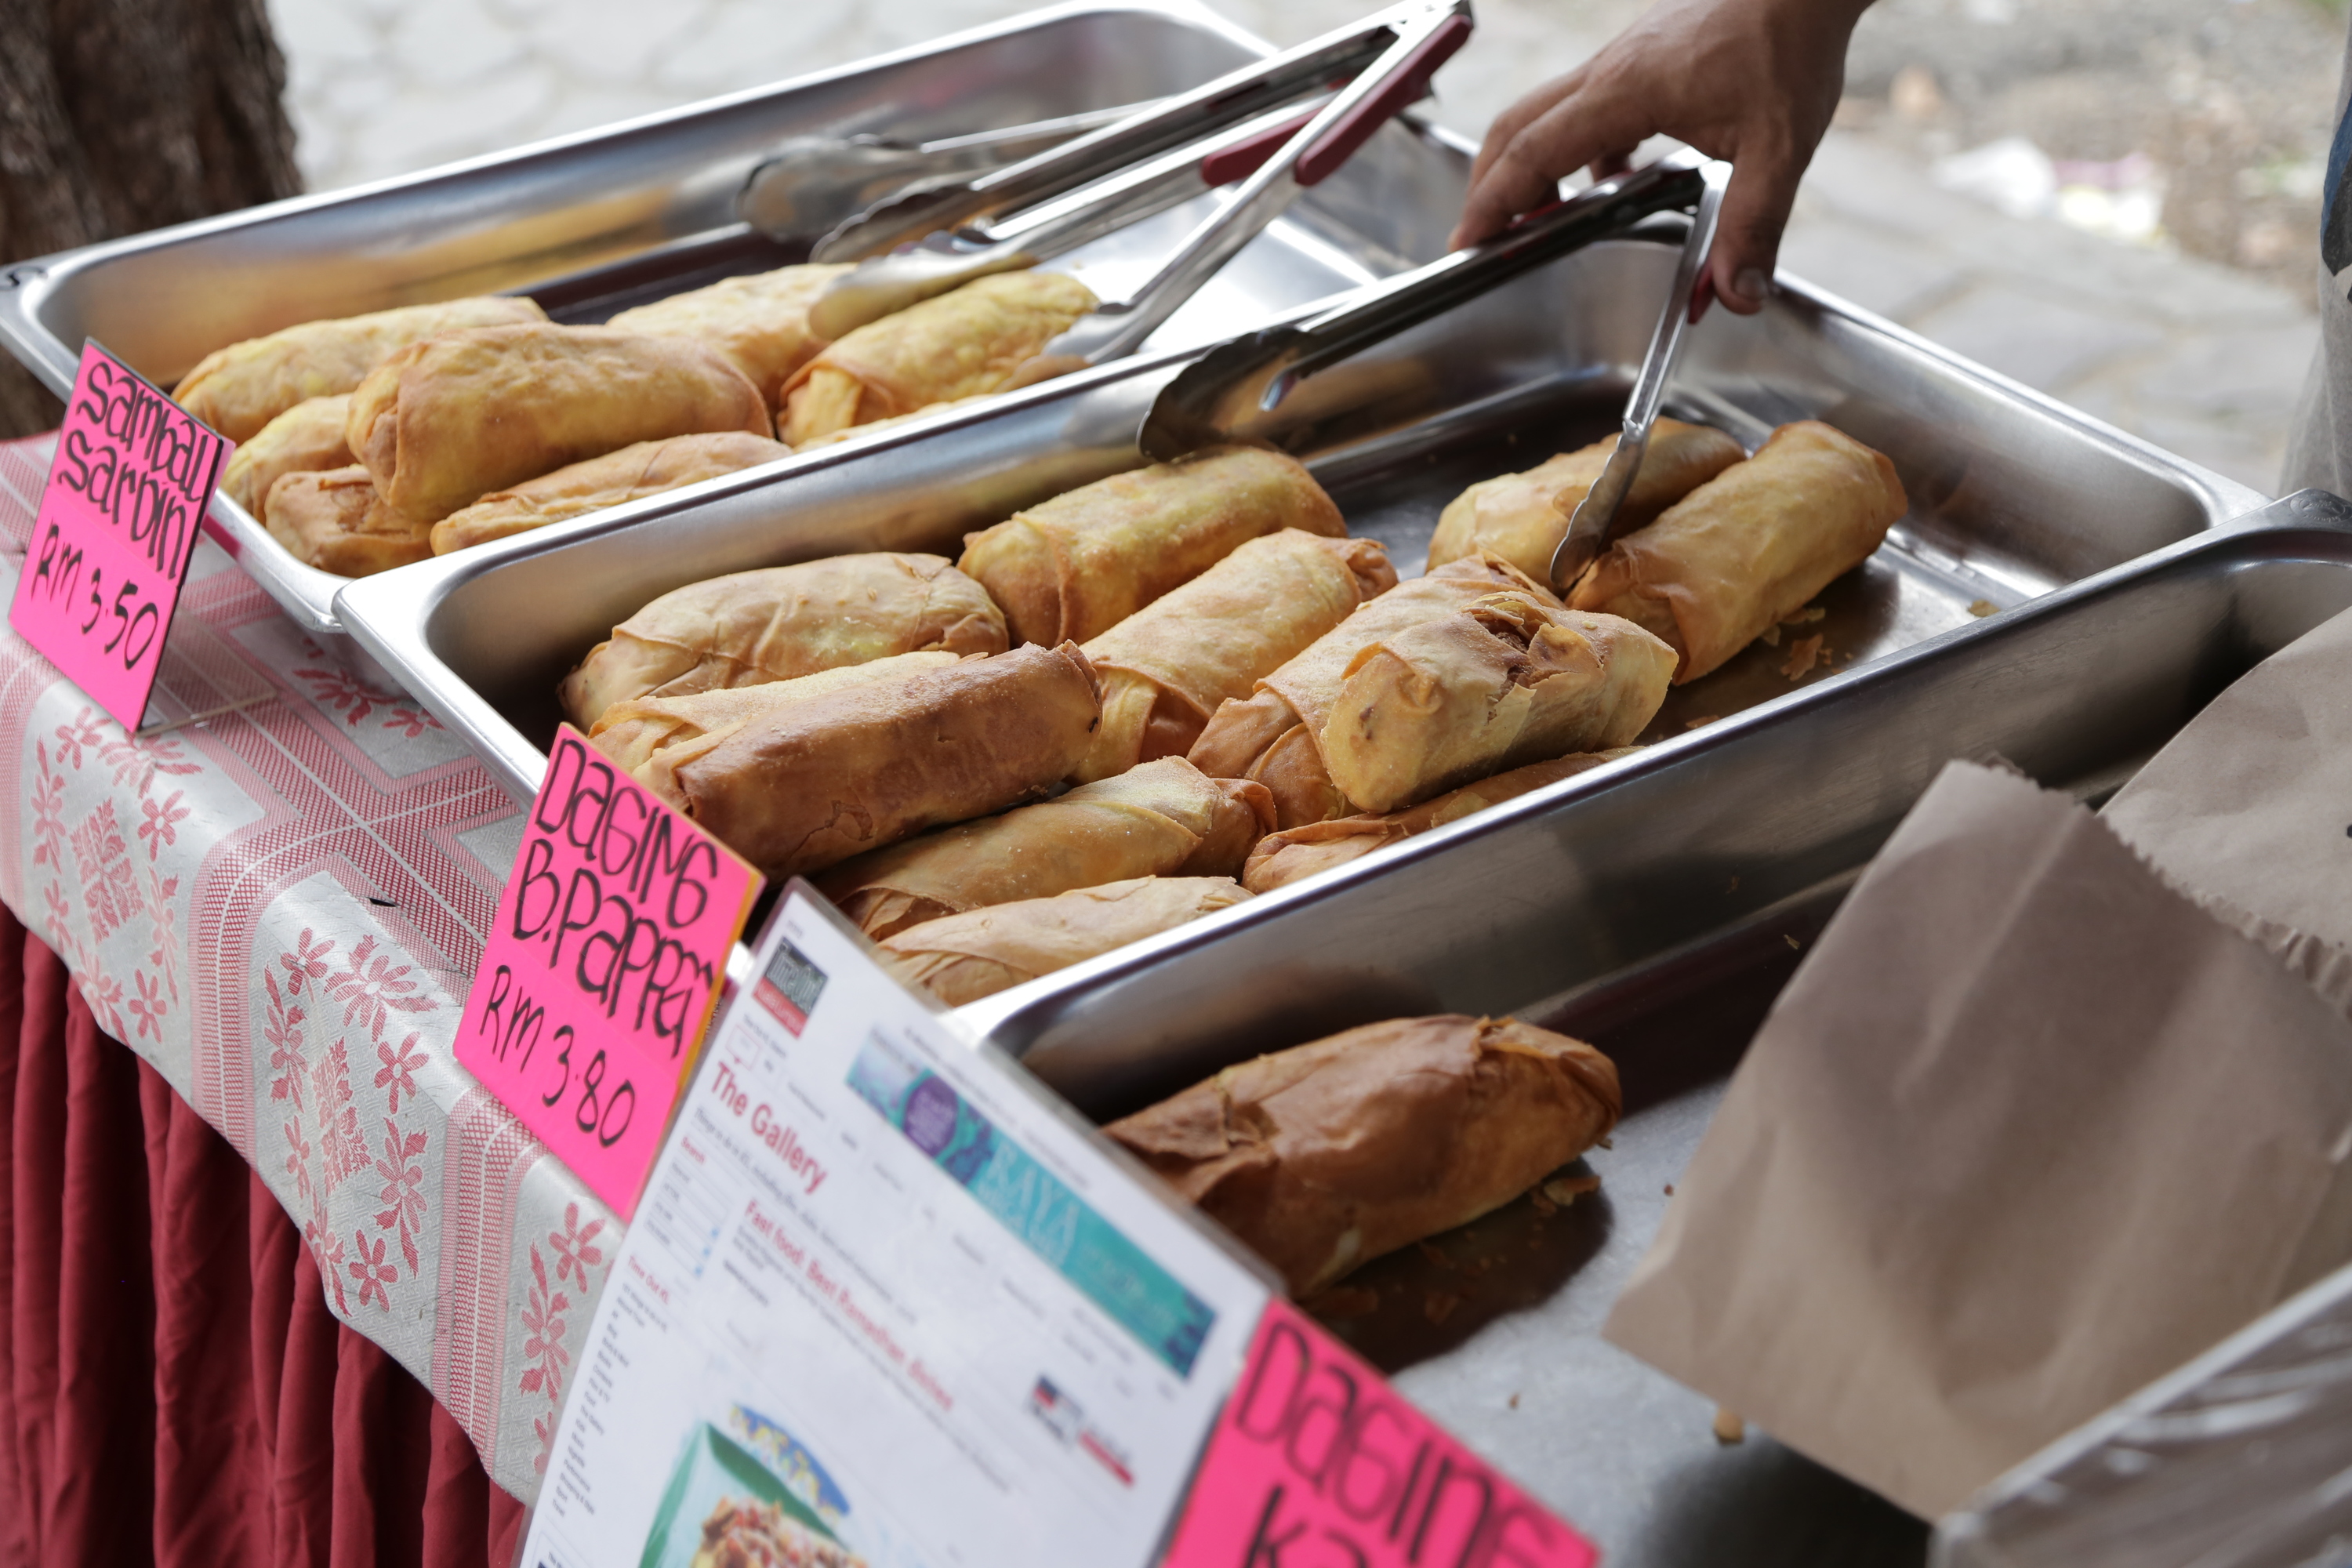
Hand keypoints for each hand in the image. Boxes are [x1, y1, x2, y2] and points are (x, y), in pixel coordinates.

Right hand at [1452, 0, 1874, 312]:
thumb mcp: (1779, 147)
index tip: (1467, 242)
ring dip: (1527, 167)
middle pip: (1513, 128)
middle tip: (1483, 238)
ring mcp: (1620, 60)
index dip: (1492, 202)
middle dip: (1489, 187)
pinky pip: (1581, 108)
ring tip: (1536, 219)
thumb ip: (1752, 225)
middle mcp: (1609, 71)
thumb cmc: (1790, 43)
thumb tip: (1737, 294)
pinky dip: (1573, 151)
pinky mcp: (1638, 59)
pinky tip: (1607, 180)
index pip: (1533, 150)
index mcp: (1625, 91)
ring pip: (1541, 114)